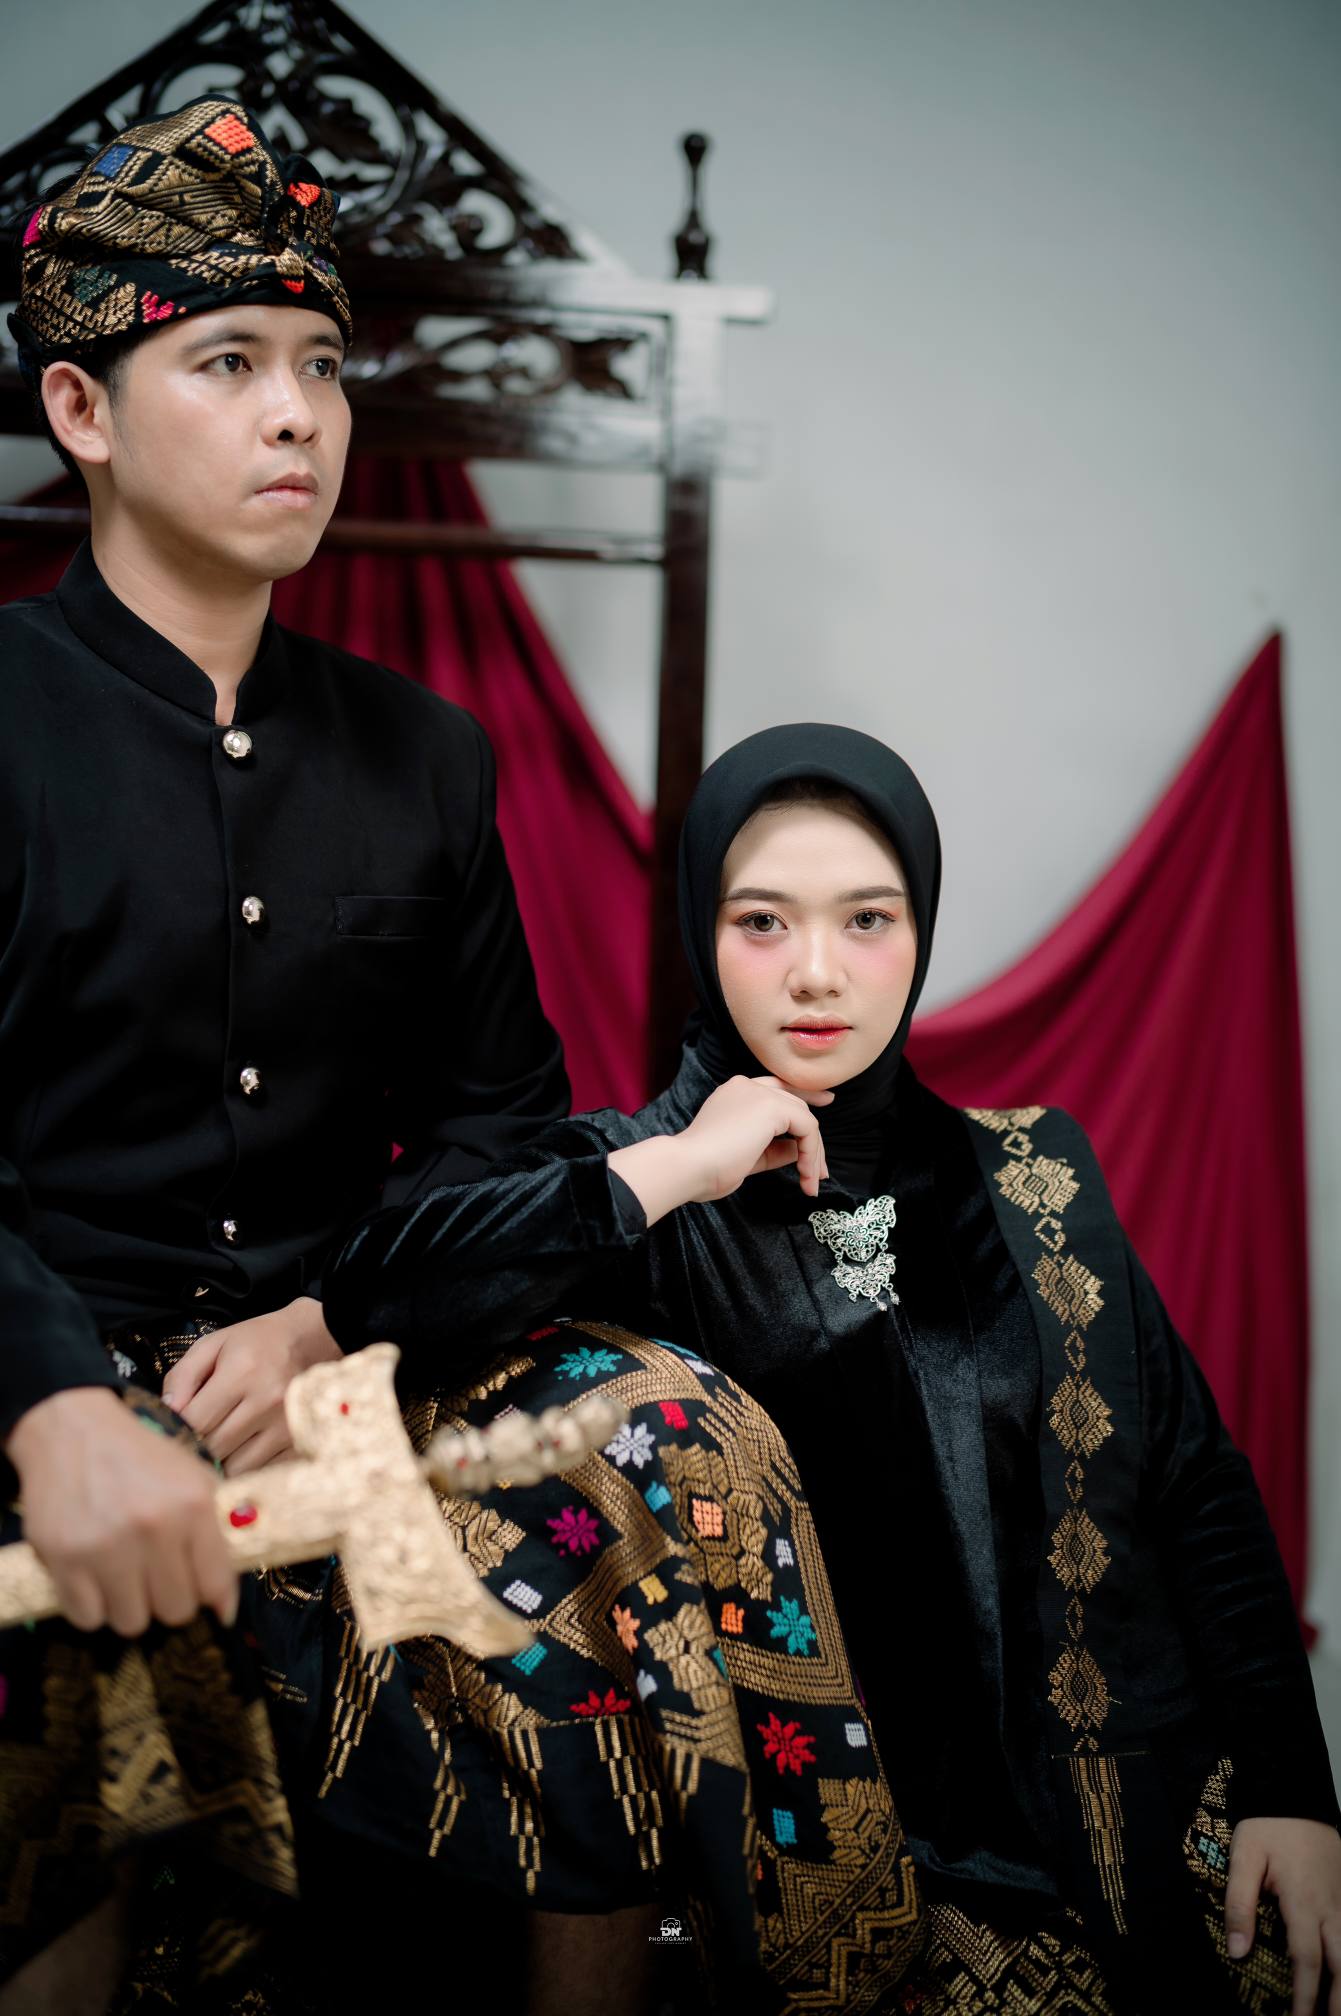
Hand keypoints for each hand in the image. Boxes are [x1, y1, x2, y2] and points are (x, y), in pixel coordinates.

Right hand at [5, 1386, 236, 1634]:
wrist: (75, 1431)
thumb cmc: (140, 1458)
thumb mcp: (193, 1479)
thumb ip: (215, 1534)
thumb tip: (224, 1602)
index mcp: (192, 1506)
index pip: (214, 1584)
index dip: (215, 1601)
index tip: (212, 1607)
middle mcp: (153, 1528)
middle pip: (175, 1611)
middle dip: (170, 1600)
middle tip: (159, 1581)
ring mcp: (105, 1546)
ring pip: (131, 1622)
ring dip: (131, 1607)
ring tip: (125, 1580)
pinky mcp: (63, 1559)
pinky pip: (87, 1617)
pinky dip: (93, 1608)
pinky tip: (96, 1582)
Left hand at [163, 1296, 342, 1475]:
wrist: (311, 1341)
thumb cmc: (256, 1343)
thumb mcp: (213, 1345)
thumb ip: (182, 1375)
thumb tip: (166, 1411)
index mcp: (242, 1373)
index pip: (195, 1421)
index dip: (179, 1429)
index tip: (176, 1427)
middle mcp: (267, 1401)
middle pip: (214, 1448)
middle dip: (199, 1446)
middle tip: (197, 1436)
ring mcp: (287, 1424)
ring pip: (237, 1467)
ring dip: (223, 1461)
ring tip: (222, 1442)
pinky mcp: (300, 1441)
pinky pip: (262, 1472)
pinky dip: (248, 1467)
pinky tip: (244, 1449)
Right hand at [679, 1073, 832, 1199]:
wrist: (689, 1166)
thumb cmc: (707, 1167)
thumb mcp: (748, 1156)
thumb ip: (774, 1149)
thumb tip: (799, 1151)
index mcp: (736, 1093)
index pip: (777, 1088)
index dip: (804, 1095)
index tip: (826, 1102)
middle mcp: (748, 1086)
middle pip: (795, 1102)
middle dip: (813, 1137)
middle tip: (820, 1171)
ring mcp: (759, 1093)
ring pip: (804, 1117)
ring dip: (813, 1153)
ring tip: (810, 1182)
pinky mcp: (772, 1107)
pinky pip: (807, 1128)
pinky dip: (811, 1154)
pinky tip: (805, 1175)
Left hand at [1225, 1816, 1340, 2014]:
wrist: (1296, 1796)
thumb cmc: (1268, 1828)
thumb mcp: (1244, 1858)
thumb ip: (1239, 1904)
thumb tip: (1237, 1950)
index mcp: (1303, 1902)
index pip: (1306, 1961)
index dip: (1304, 1996)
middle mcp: (1330, 1909)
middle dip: (1339, 2001)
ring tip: (1338, 2010)